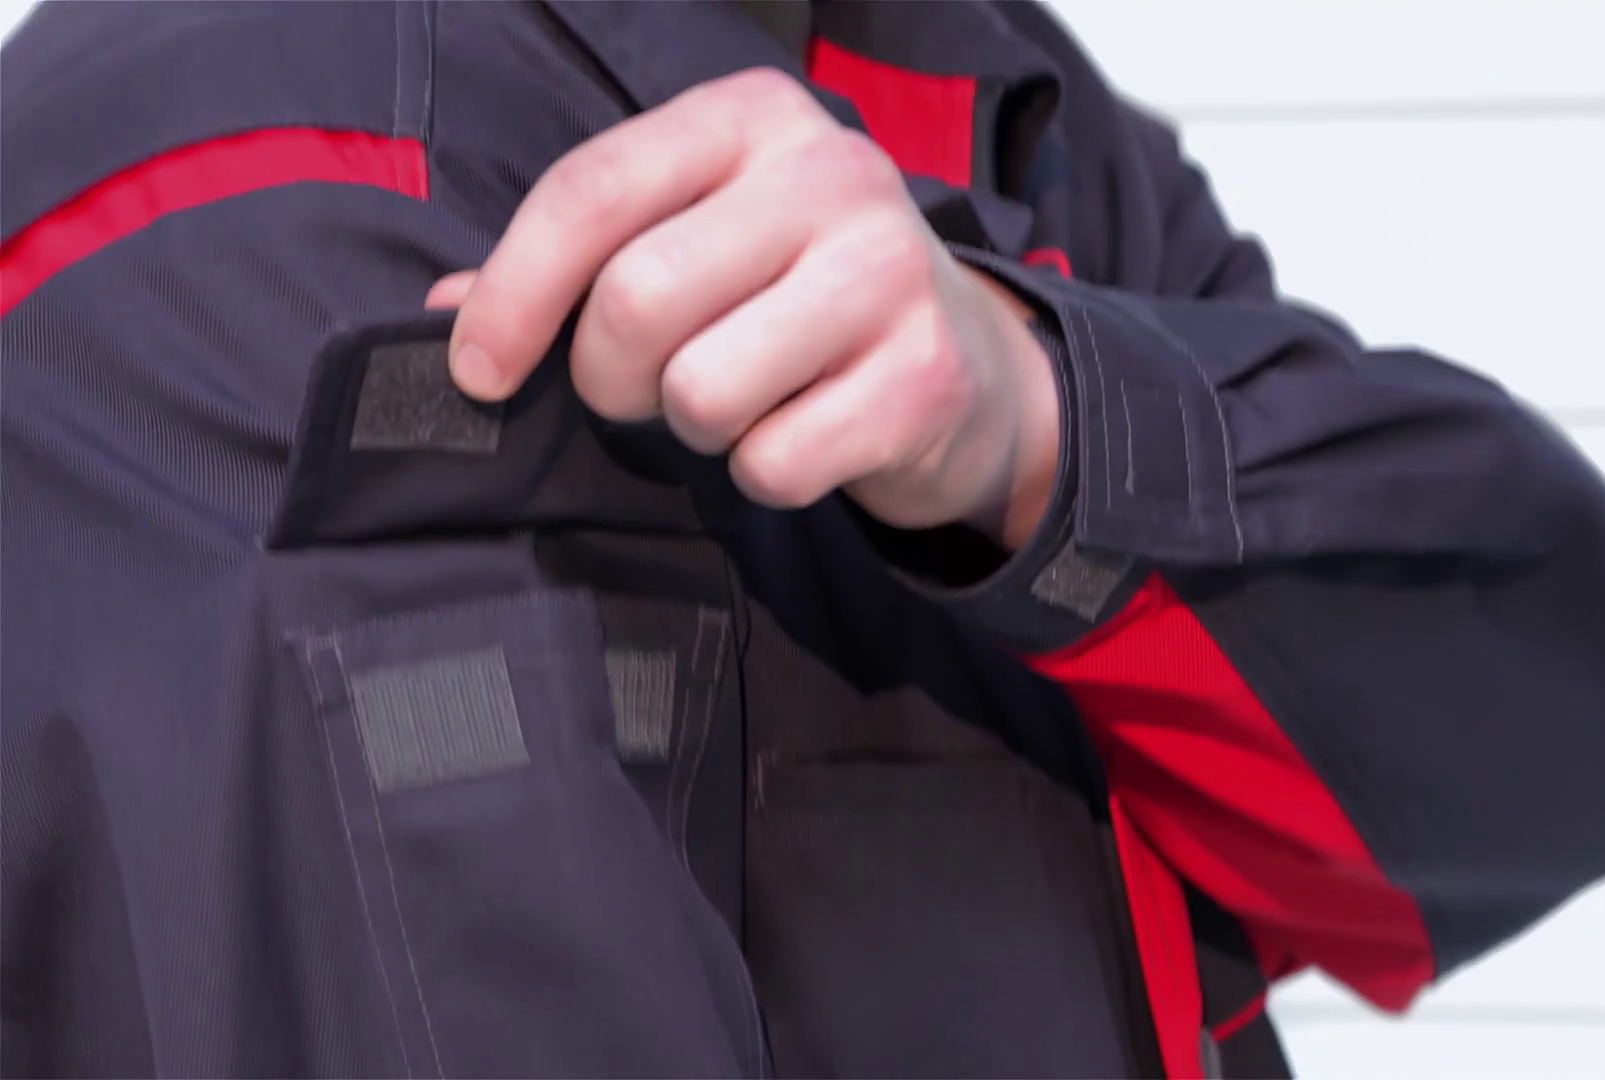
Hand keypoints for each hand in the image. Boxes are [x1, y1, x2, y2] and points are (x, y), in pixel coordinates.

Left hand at [427, 69, 1060, 549]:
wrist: (967, 362)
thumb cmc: (799, 294)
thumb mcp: (698, 239)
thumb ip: (577, 263)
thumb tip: (444, 314)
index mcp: (754, 119)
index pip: (592, 191)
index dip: (513, 292)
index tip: (477, 369)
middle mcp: (832, 176)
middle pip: (636, 300)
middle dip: (607, 377)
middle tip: (637, 393)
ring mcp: (891, 274)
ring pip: (701, 390)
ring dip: (693, 427)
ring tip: (738, 403)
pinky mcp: (924, 379)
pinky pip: (772, 462)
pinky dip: (762, 474)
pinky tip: (803, 435)